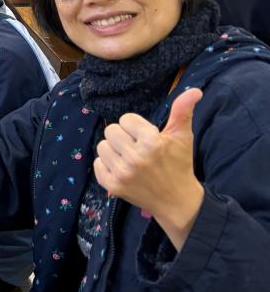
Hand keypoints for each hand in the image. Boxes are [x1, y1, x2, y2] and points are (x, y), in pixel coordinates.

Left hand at [94, 89, 204, 250]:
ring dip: (114, 150)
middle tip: (137, 147)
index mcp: (152, 142)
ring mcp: (122, 173)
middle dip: (124, 137)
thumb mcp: (182, 137)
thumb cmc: (179, 164)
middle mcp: (135, 158)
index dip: (136, 126)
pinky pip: (97, 164)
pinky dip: (107, 165)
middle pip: (111, 130)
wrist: (177, 200)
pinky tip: (123, 170)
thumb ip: (183, 111)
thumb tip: (194, 90)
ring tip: (130, 158)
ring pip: (102, 146)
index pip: (126, 119)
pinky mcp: (112, 186)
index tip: (146, 137)